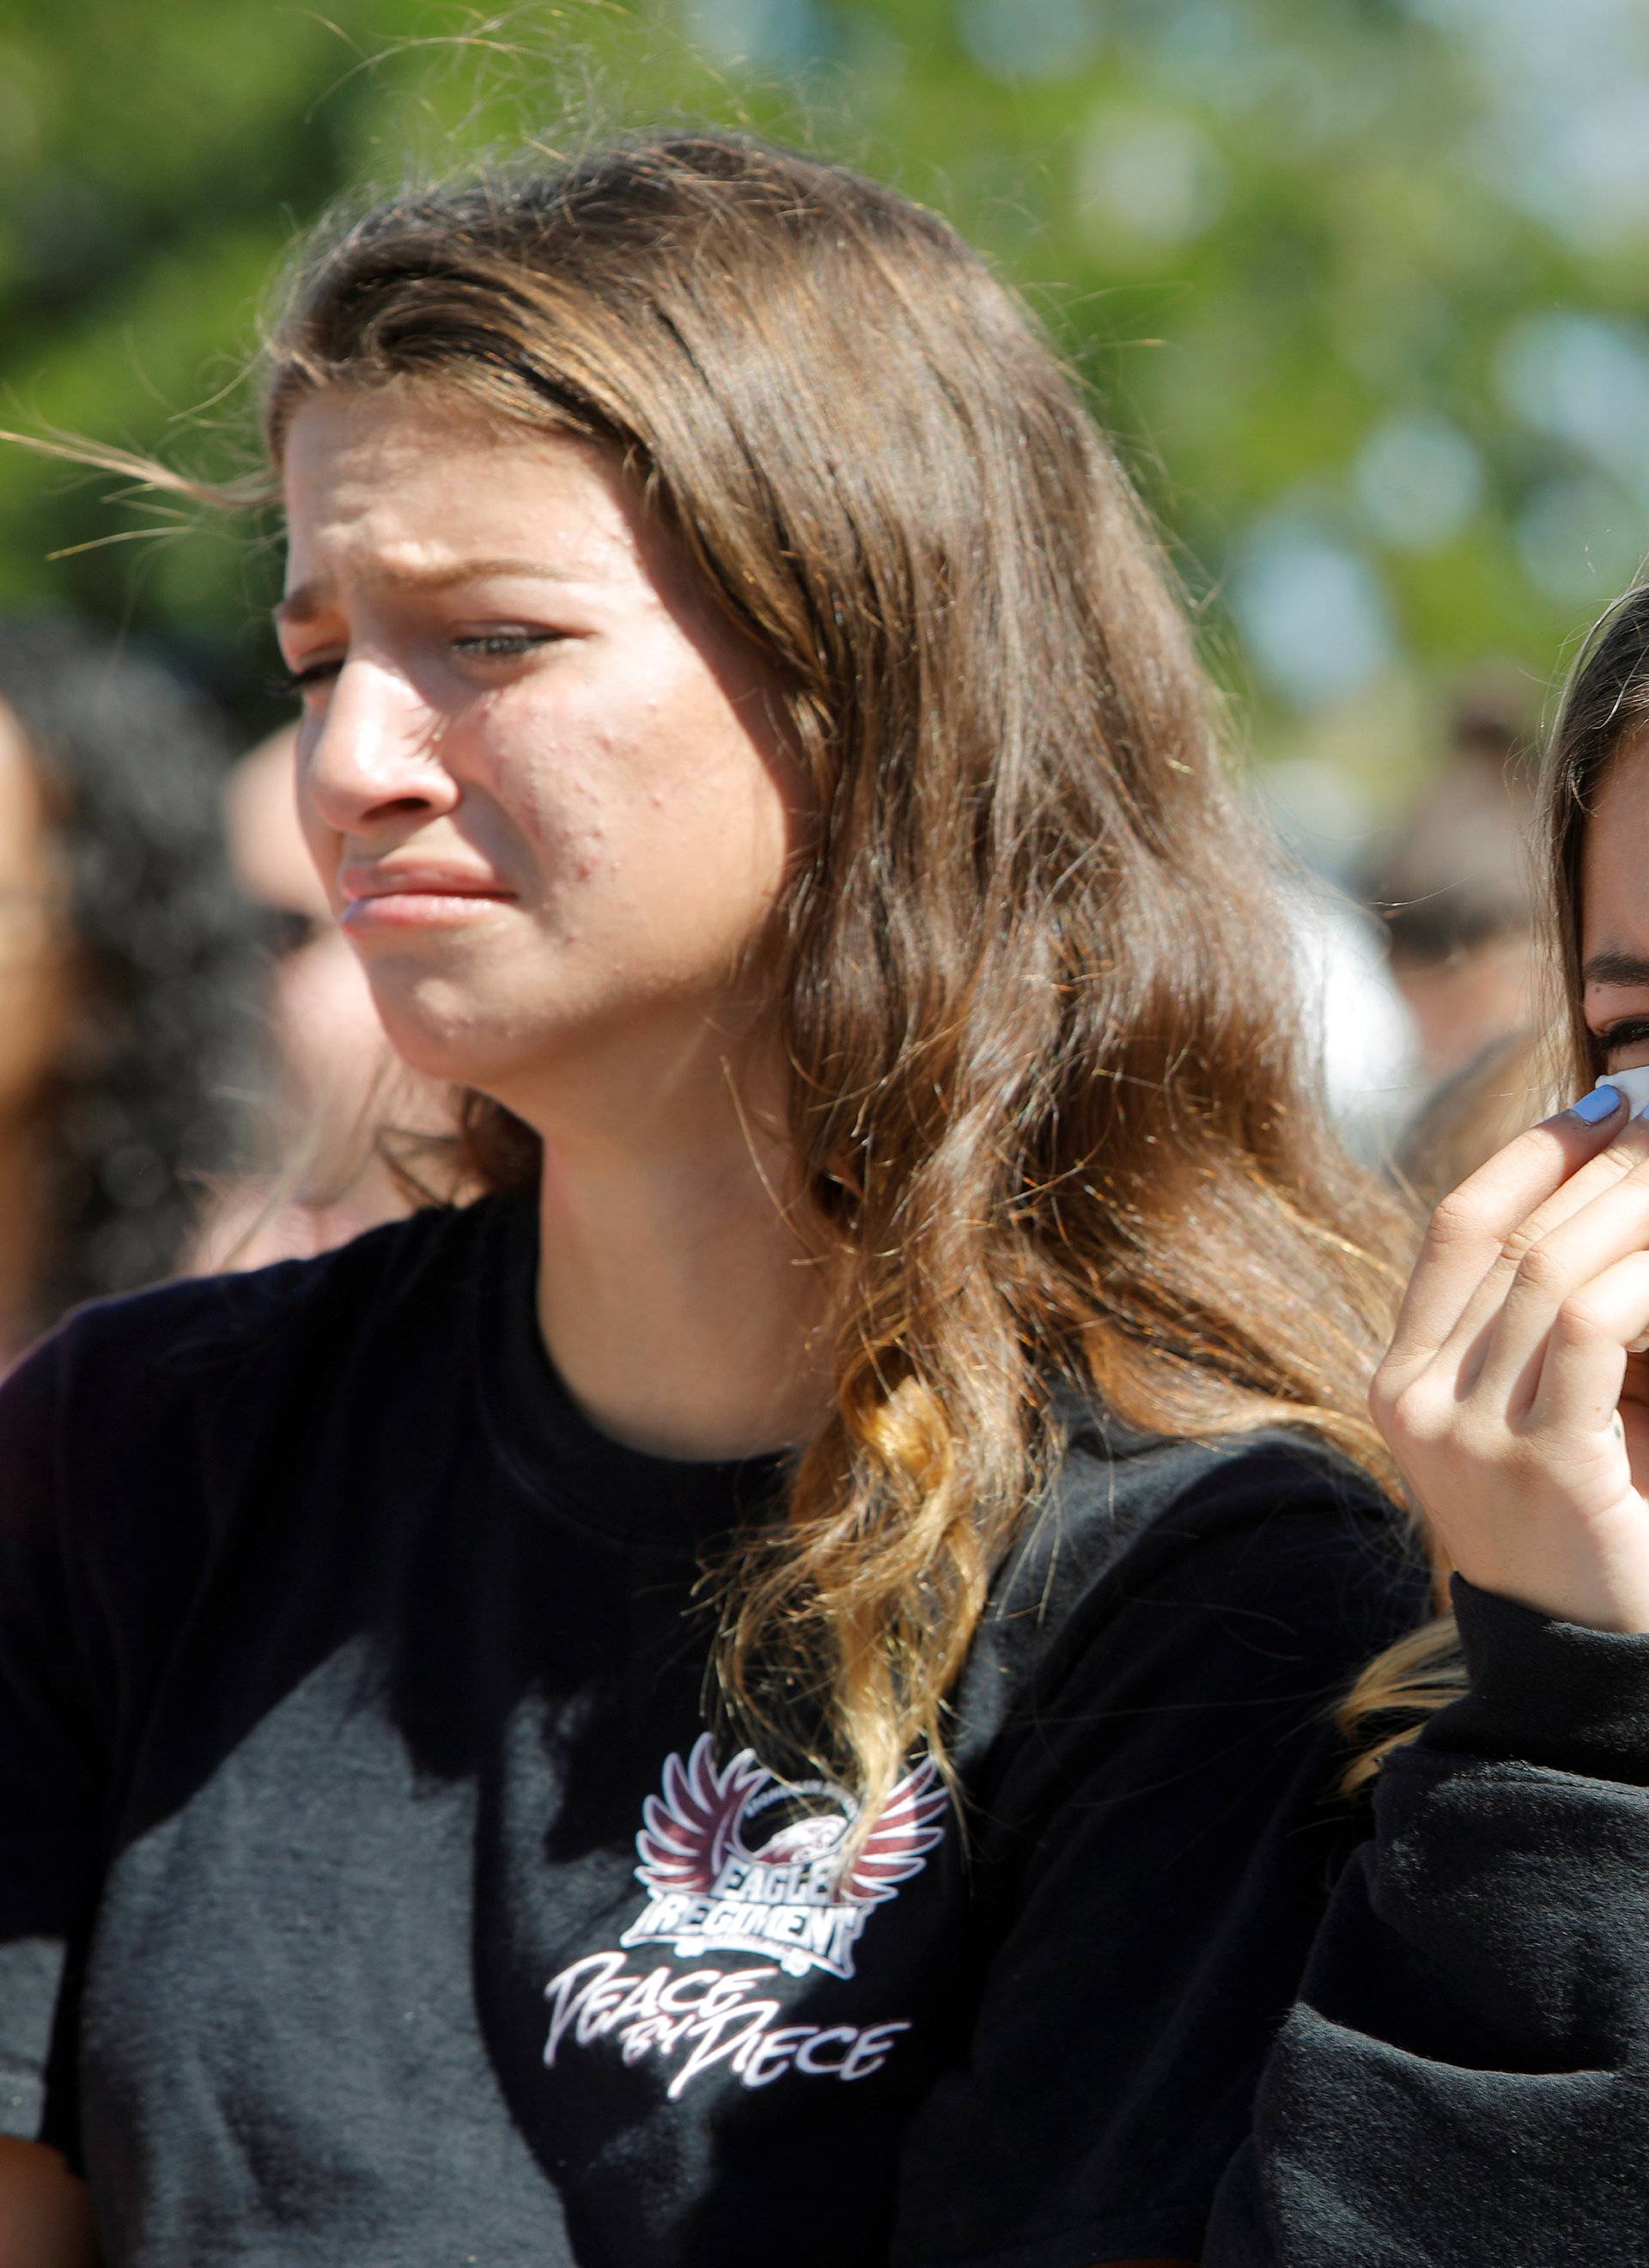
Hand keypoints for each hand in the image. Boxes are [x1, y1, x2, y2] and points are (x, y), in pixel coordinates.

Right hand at [1371, 1085, 1648, 1633]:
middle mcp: (1415, 1400)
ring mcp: (1466, 1433)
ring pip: (1549, 1271)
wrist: (1591, 1669)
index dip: (1530, 1156)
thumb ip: (1551, 1329)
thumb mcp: (1545, 1415)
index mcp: (1402, 1381)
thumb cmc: (1591, 1534)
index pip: (1456, 1231)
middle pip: (1509, 1239)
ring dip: (1631, 1209)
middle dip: (1600, 1168)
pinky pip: (1587, 1327)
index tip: (1604, 1104)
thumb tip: (1610, 1203)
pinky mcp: (1540, 1462)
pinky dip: (1642, 1279)